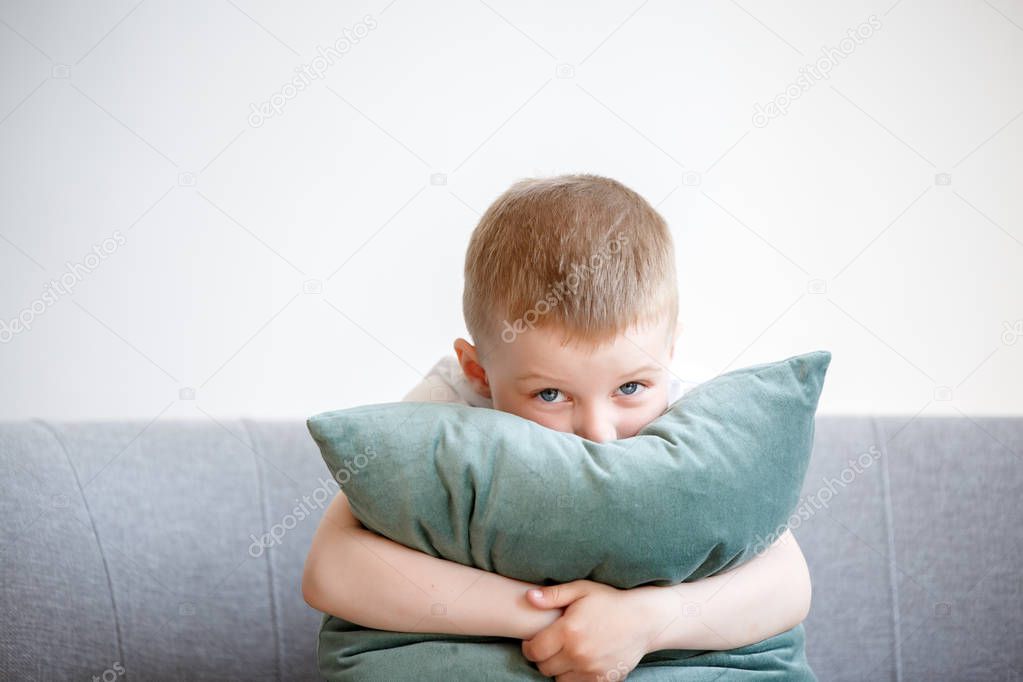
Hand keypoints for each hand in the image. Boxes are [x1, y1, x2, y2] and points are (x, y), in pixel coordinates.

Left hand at [521, 580, 656, 680]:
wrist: (644, 620)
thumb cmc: (611, 601)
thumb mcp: (582, 589)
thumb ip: (553, 595)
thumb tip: (529, 597)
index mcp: (568, 631)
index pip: (534, 651)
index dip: (529, 647)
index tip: (533, 642)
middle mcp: (578, 654)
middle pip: (544, 667)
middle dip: (543, 658)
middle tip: (550, 647)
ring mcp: (591, 670)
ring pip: (559, 679)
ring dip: (558, 669)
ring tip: (565, 654)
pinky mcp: (603, 680)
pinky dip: (575, 677)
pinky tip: (580, 663)